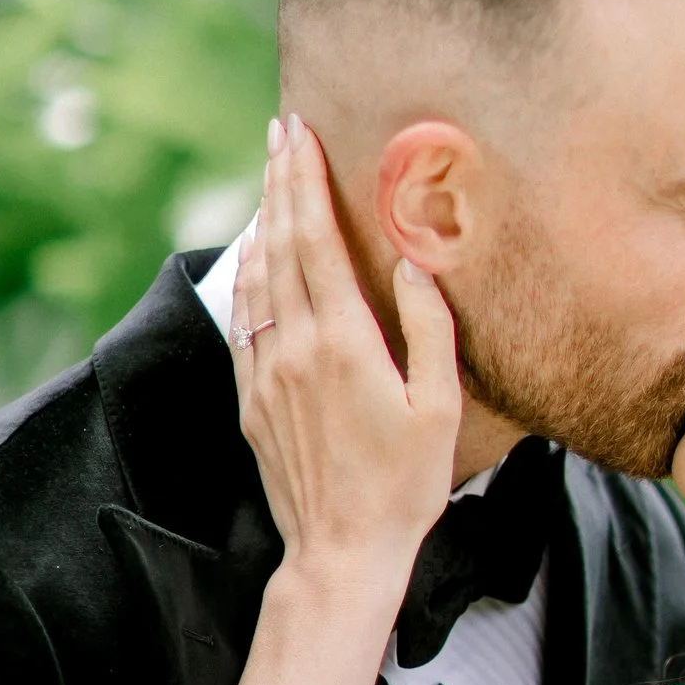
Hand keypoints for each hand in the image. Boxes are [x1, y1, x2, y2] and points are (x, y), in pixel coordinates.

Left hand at [234, 115, 459, 588]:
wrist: (342, 553)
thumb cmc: (404, 487)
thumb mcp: (439, 408)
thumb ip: (430, 329)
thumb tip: (412, 265)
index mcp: (345, 343)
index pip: (316, 241)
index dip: (305, 182)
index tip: (299, 134)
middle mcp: (295, 349)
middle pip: (279, 245)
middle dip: (279, 182)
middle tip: (279, 132)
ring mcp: (266, 374)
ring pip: (255, 277)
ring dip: (261, 220)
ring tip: (269, 177)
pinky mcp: (253, 400)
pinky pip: (244, 319)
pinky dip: (248, 274)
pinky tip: (254, 254)